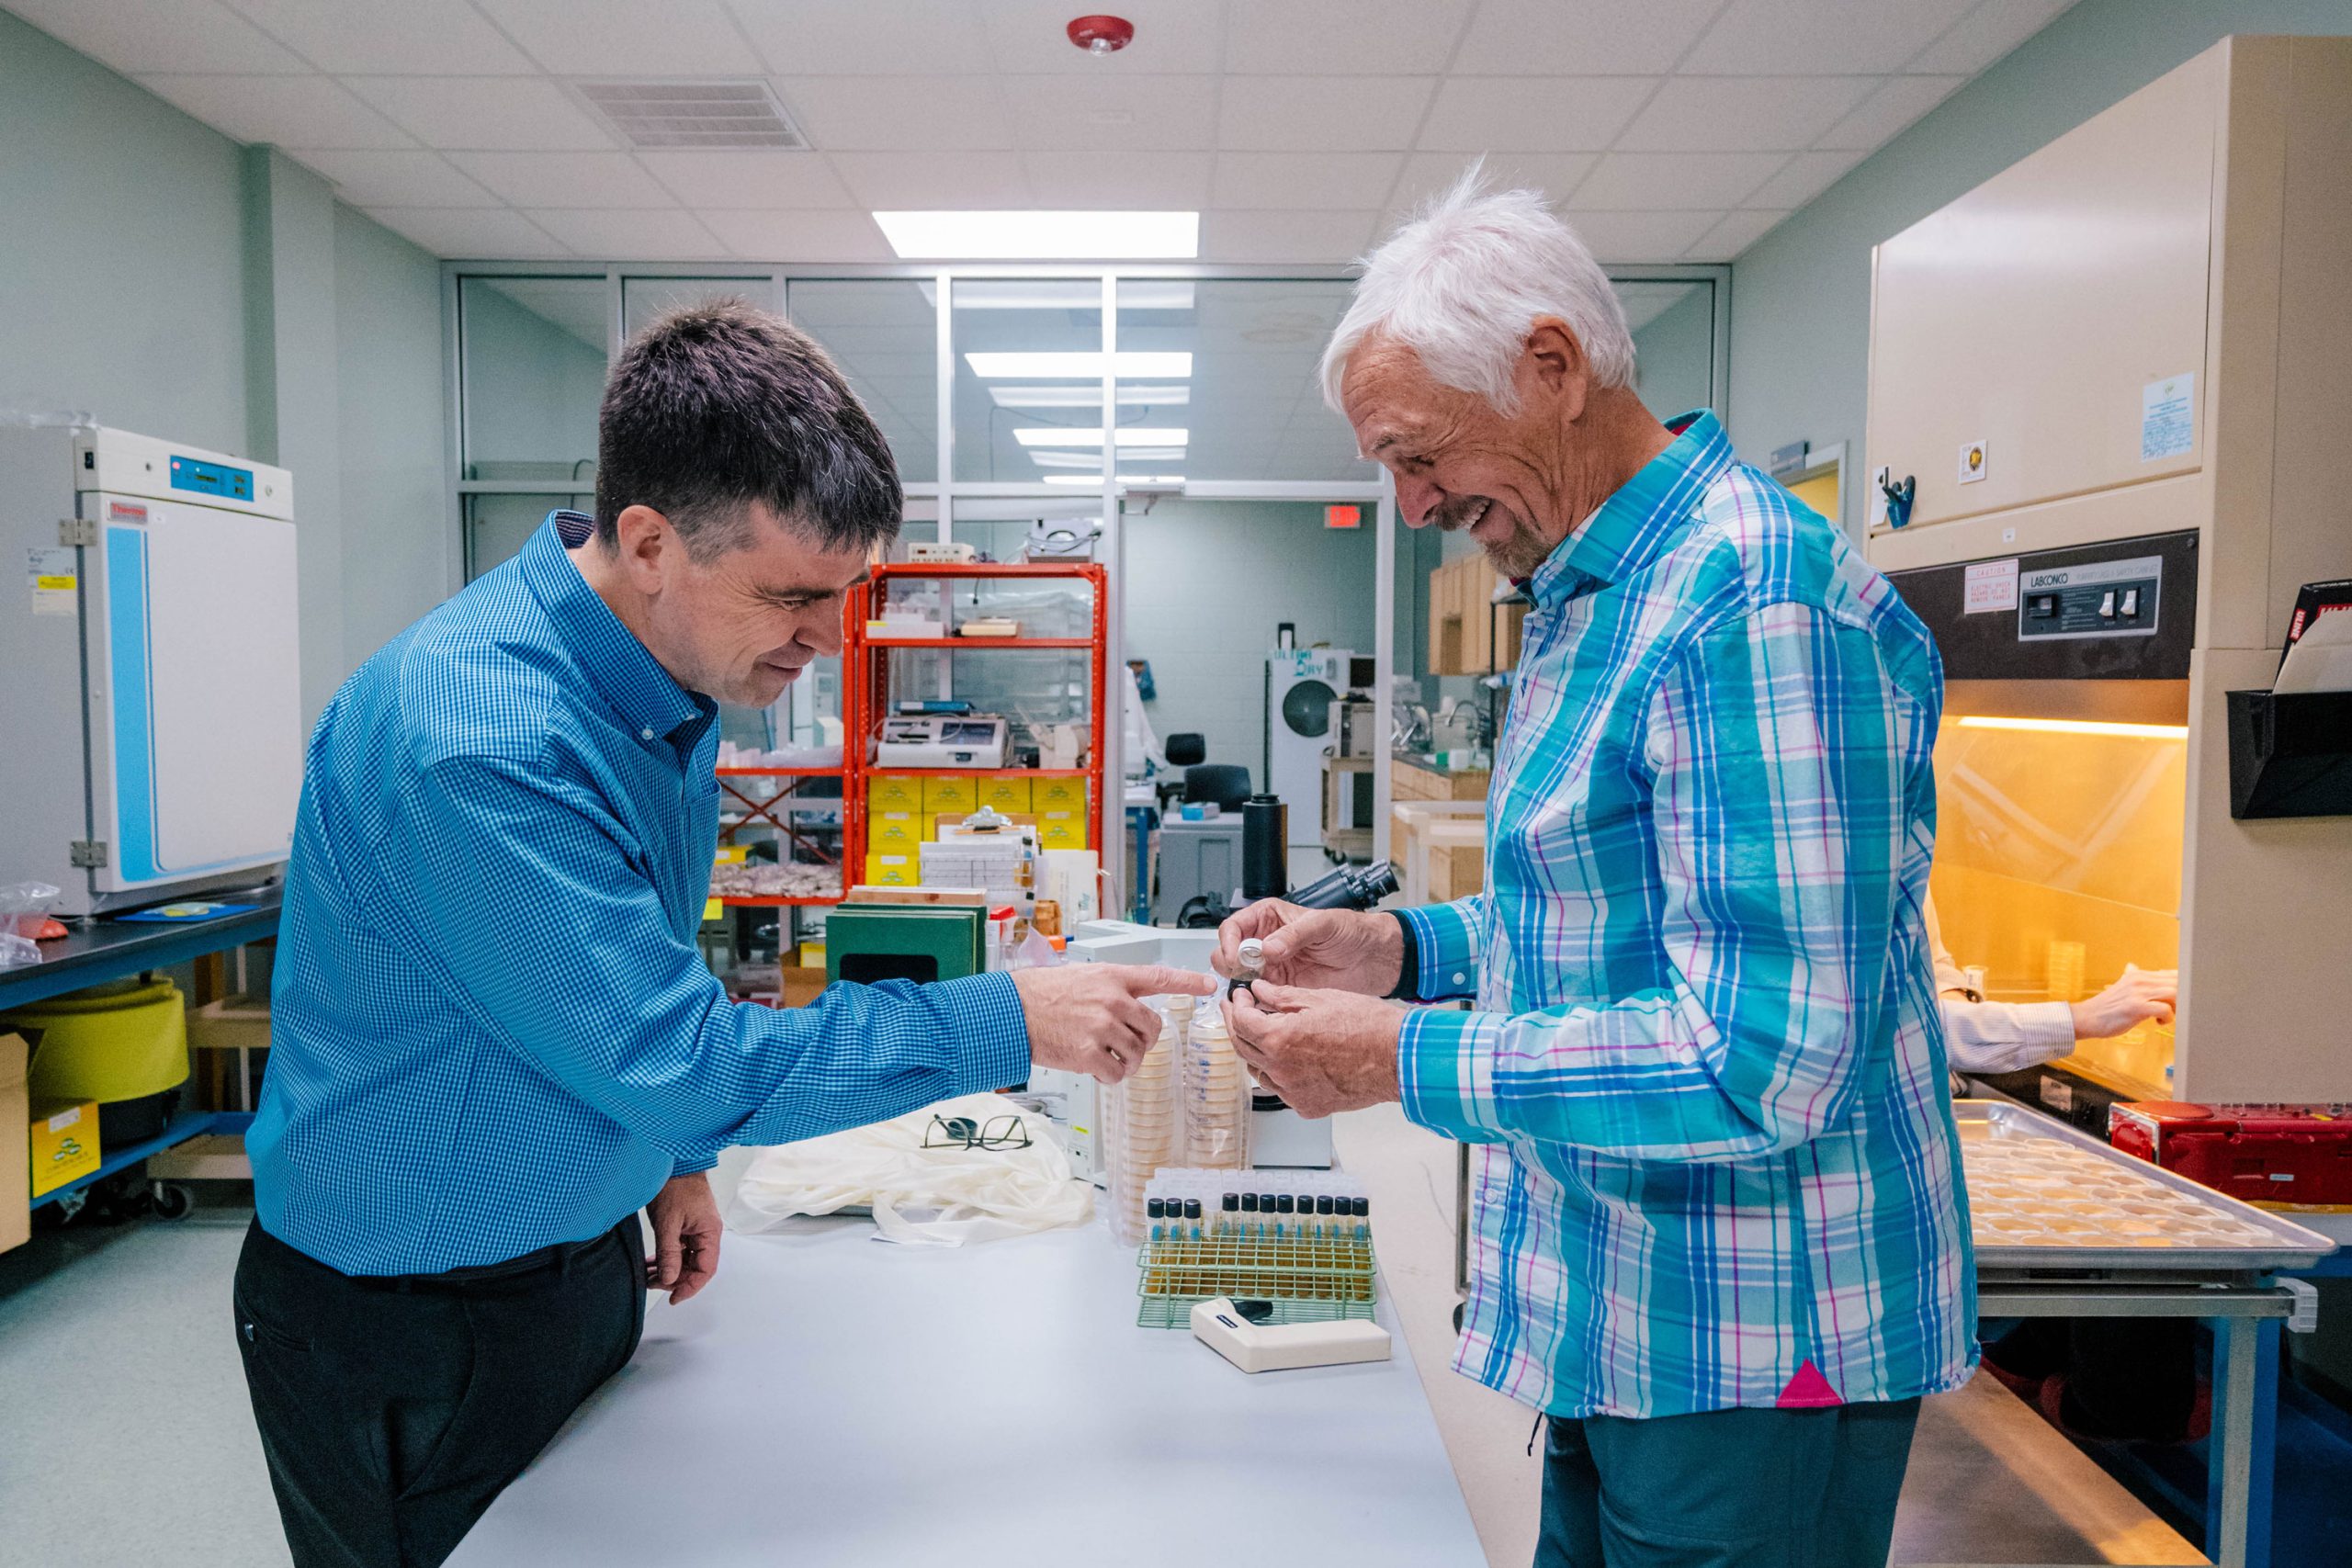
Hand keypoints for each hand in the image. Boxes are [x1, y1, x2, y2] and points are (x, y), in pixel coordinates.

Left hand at [645, 1171, 721, 1304]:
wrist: (674, 1163)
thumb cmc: (675, 1186)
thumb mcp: (668, 1223)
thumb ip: (669, 1253)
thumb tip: (670, 1280)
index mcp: (710, 1233)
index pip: (705, 1270)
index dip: (690, 1287)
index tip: (673, 1298)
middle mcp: (707, 1233)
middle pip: (696, 1267)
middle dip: (675, 1280)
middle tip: (653, 1284)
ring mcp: (697, 1230)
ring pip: (686, 1260)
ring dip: (669, 1270)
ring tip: (648, 1276)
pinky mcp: (686, 1227)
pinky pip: (680, 1250)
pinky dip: (667, 1259)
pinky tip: (652, 1264)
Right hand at [1012, 963, 1214, 1083]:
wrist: (1011, 1012)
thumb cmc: (1041, 994)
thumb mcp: (1081, 976)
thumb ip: (1110, 988)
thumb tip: (1130, 1006)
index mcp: (1112, 977)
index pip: (1159, 977)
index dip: (1188, 982)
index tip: (1209, 985)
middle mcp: (1112, 1000)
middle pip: (1152, 1027)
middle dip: (1143, 1040)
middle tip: (1126, 1044)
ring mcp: (1101, 1027)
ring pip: (1137, 1053)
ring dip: (1126, 1061)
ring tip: (1106, 1057)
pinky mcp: (1089, 1054)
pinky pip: (1117, 1073)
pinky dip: (1110, 1076)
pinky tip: (1096, 1069)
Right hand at [1212, 901, 1402, 995]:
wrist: (1371, 960)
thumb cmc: (1350, 931)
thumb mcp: (1323, 924)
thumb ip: (1294, 934)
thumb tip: (1267, 948)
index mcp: (1269, 918)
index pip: (1234, 927)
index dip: (1228, 941)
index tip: (1233, 956)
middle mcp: (1265, 943)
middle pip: (1229, 954)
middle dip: (1230, 964)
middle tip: (1245, 974)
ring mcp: (1271, 968)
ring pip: (1239, 978)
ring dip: (1240, 985)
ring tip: (1253, 989)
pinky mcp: (1281, 989)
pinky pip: (1257, 996)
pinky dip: (1255, 1001)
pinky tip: (1263, 1002)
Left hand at [1222, 981, 1404, 1118]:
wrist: (1398, 1057)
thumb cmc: (1368, 1027)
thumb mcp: (1320, 998)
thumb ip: (1282, 996)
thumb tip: (1259, 991)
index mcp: (1280, 1039)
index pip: (1240, 1021)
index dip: (1235, 1005)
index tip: (1239, 997)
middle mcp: (1281, 1070)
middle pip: (1242, 1047)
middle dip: (1238, 1026)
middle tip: (1240, 1011)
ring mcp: (1293, 1092)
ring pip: (1259, 1070)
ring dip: (1256, 1050)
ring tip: (1264, 1033)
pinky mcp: (1307, 1106)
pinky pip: (1281, 1089)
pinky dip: (1278, 1072)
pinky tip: (1287, 1058)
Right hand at [2070, 965, 2176, 1040]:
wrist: (2087, 1017)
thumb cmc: (2106, 1007)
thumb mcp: (2120, 986)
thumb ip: (2131, 977)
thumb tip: (2132, 967)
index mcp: (2138, 975)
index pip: (2172, 974)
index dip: (2182, 987)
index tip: (2179, 1001)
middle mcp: (2139, 980)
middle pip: (2177, 983)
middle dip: (2182, 999)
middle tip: (2174, 1011)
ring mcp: (2137, 993)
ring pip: (2174, 994)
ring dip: (2176, 1008)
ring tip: (2166, 1016)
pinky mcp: (2136, 1007)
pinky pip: (2165, 1009)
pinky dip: (2168, 1018)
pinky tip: (2158, 1022)